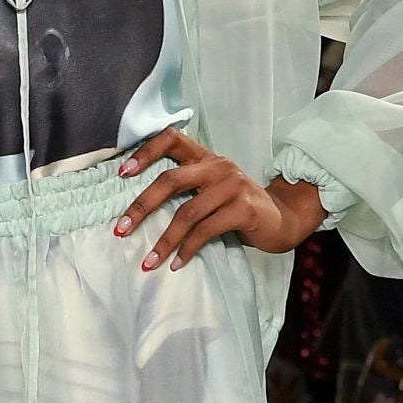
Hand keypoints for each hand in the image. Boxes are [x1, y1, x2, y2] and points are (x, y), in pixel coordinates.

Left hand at [112, 127, 322, 270]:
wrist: (281, 220)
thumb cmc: (238, 208)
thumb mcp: (212, 190)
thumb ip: (186, 189)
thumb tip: (138, 210)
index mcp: (206, 157)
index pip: (171, 139)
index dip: (144, 152)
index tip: (122, 173)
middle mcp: (218, 166)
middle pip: (170, 180)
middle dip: (141, 207)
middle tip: (121, 229)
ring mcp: (233, 185)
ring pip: (187, 212)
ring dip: (163, 241)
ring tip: (148, 262)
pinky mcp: (243, 208)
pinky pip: (205, 231)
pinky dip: (187, 250)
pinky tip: (176, 264)